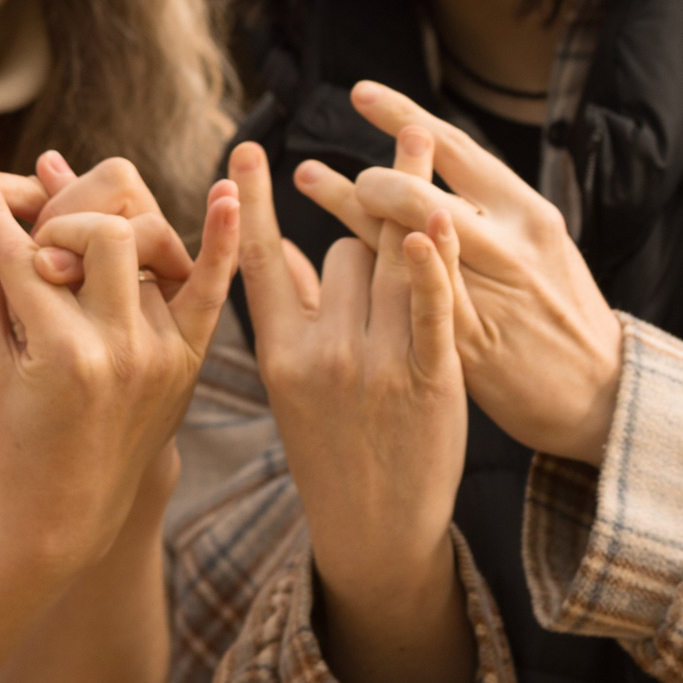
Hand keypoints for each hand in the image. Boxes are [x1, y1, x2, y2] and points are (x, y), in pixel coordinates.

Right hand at [0, 158, 238, 578]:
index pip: (22, 254)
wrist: (70, 514)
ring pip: (150, 246)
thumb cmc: (14, 439)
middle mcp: (121, 349)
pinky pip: (211, 288)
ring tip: (79, 246)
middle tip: (37, 243)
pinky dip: (221, 240)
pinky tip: (228, 193)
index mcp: (62, 352)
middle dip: (61, 223)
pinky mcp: (189, 360)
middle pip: (101, 233)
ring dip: (110, 235)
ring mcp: (163, 354)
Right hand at [230, 141, 467, 609]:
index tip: (242, 151)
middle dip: (368, 238)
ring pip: (391, 261)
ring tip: (419, 154)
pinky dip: (437, 262)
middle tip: (387, 243)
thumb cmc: (332, 451)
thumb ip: (287, 310)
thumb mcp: (291, 385)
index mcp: (280, 355)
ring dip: (407, 233)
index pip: (258, 262)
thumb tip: (272, 242)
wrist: (376, 531)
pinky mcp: (431, 382)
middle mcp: (322, 356)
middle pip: (348, 250)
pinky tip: (440, 220)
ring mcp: (377, 369)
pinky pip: (434, 306)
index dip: (247, 204)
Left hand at [299, 82, 622, 463]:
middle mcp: (510, 243)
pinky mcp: (469, 342)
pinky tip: (341, 254)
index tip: (361, 94)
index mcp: (528, 212)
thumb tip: (433, 174)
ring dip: (352, 209)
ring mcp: (490, 293)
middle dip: (367, 176)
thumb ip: (488, 213)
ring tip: (309, 180)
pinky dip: (373, 273)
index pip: (459, 150)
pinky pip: (410, 300)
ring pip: (407, 242)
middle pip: (422, 194)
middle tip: (319, 167)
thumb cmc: (562, 314)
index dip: (405, 118)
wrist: (602, 391)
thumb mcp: (540, 248)